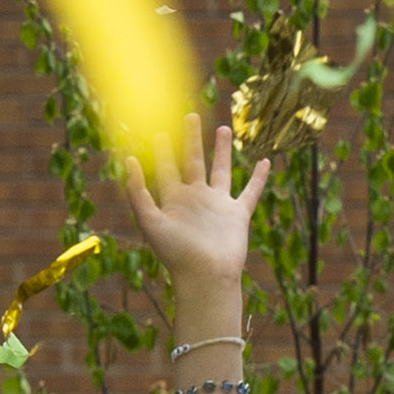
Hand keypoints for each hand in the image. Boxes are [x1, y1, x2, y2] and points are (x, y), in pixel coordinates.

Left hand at [115, 114, 269, 290]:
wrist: (205, 277)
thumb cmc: (176, 254)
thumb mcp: (150, 221)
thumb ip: (138, 192)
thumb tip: (129, 160)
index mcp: (173, 200)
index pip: (165, 168)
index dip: (161, 150)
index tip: (157, 130)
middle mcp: (195, 198)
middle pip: (193, 161)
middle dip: (191, 139)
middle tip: (189, 116)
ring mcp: (217, 205)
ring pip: (221, 170)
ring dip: (222, 150)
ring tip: (223, 128)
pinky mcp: (238, 214)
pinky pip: (250, 191)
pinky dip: (258, 178)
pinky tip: (264, 162)